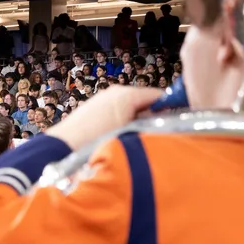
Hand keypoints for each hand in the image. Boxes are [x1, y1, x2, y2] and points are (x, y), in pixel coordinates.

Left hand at [47, 86, 161, 150]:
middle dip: (155, 118)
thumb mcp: (131, 136)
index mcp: (126, 94)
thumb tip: (168, 129)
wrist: (61, 150)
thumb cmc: (95, 143)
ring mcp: (102, 100)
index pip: (159, 96)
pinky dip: (124, 124)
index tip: (182, 123)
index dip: (172, 109)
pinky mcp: (92, 110)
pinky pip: (117, 114)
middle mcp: (114, 92)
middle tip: (163, 136)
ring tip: (142, 142)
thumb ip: (152, 129)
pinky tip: (123, 141)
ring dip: (139, 124)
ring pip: (131, 109)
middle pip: (145, 102)